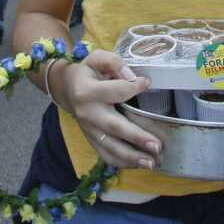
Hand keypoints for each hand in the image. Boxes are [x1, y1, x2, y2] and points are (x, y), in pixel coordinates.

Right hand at [56, 50, 161, 169]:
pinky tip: (140, 164)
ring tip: (152, 162)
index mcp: (87, 91)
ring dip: (132, 157)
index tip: (148, 83)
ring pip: (110, 147)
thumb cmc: (88, 72)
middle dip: (136, 137)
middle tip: (157, 145)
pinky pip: (106, 155)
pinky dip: (123, 162)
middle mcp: (87, 113)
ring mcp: (89, 130)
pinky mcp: (91, 139)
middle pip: (114, 127)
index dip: (134, 87)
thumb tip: (132, 76)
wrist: (67, 89)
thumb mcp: (97, 58)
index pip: (116, 91)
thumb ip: (114, 62)